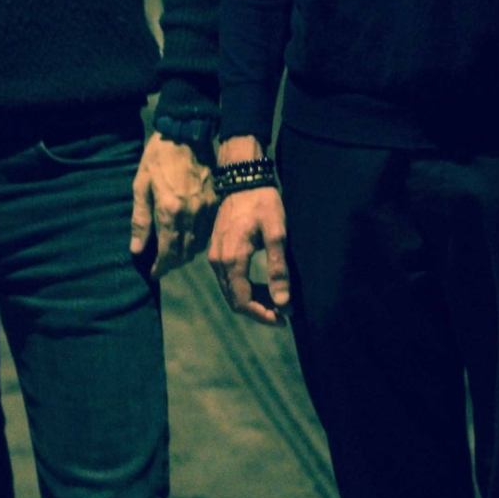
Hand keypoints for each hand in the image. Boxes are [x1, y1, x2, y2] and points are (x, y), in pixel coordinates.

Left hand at [130, 134, 215, 276]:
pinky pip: (208, 231)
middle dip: (172, 263)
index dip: (160, 267)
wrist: (186, 134)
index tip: (153, 273)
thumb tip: (137, 249)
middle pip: (185, 253)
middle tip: (161, 265)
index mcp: (170, 211)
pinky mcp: (216, 202)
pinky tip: (188, 237)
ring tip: (173, 254)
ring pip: (199, 244)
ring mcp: (207, 209)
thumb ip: (140, 220)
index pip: (168, 252)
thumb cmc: (157, 158)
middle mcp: (192, 215)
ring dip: (185, 254)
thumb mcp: (141, 186)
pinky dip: (198, 240)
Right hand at [208, 183, 292, 324]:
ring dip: (252, 301)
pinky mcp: (216, 251)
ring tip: (276, 302)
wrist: (243, 179)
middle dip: (259, 311)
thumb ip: (278, 269)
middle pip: (234, 300)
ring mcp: (214, 256)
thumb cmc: (263, 203)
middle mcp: (217, 262)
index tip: (284, 318)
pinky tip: (263, 288)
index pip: (242, 301)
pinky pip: (227, 280)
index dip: (263, 315)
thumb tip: (282, 302)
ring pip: (230, 292)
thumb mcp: (277, 234)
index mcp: (232, 259)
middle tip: (284, 312)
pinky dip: (244, 289)